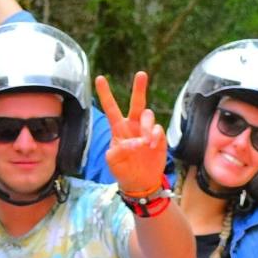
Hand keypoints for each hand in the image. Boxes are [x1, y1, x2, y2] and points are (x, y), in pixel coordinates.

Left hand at [96, 71, 167, 196]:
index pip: (111, 108)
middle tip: (141, 74)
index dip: (105, 93)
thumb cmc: (124, 171)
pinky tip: (151, 146)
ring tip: (145, 142)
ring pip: (148, 115)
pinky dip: (154, 135)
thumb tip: (133, 143)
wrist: (140, 183)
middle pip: (137, 103)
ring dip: (146, 126)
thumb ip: (117, 151)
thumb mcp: (113, 162)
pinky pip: (158, 129)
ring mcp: (146, 130)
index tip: (99, 78)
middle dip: (139, 88)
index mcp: (118, 128)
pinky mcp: (158, 138)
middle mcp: (133, 125)